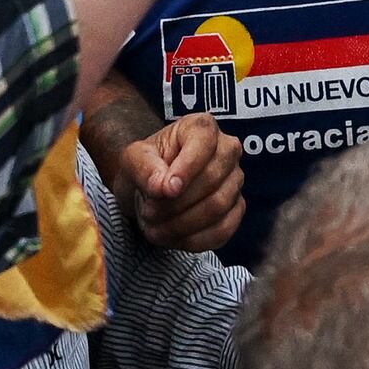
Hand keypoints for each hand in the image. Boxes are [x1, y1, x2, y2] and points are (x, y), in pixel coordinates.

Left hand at [118, 115, 244, 253]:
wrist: (151, 189)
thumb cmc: (145, 167)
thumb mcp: (132, 160)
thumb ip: (144, 168)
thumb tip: (164, 187)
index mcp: (201, 128)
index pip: (204, 143)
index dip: (186, 169)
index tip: (165, 191)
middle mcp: (227, 150)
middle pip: (212, 180)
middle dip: (176, 203)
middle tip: (148, 213)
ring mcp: (235, 181)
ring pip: (218, 207)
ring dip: (181, 224)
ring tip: (154, 227)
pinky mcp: (236, 209)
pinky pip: (224, 230)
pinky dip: (195, 240)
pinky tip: (172, 238)